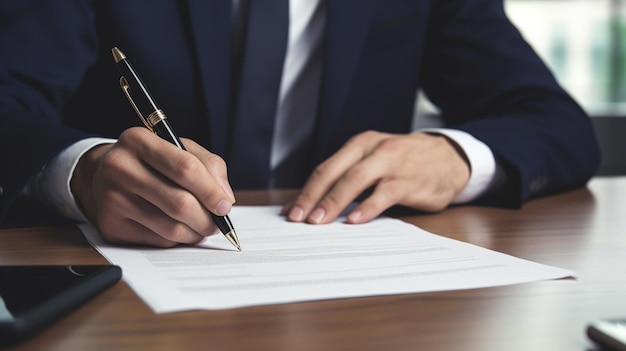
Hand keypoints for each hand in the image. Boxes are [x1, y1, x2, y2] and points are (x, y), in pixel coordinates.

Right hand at [70, 127, 234, 246]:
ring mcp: (112, 199)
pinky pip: (159, 241)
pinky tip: (179, 228)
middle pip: (180, 203)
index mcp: (138, 141)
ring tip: (201, 225)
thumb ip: (209, 166)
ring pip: (171, 228)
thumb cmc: (150, 161)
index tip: (225, 205)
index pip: (185, 168)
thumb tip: (225, 199)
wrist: (101, 175)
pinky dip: (178, 239)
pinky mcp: (111, 226)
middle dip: (207, 218)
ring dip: (195, 232)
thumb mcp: (179, 149)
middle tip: (217, 222)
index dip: (211, 191)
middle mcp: (120, 168)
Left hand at [282, 131, 469, 223]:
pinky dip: (367, 208)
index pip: (326, 168)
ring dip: (334, 201)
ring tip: (318, 221)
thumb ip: (349, 179)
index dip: (306, 191)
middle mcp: (373, 150)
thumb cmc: (405, 163)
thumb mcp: (375, 161)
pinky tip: (354, 220)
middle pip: (335, 173)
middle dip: (312, 196)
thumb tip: (315, 206)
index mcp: (360, 145)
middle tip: (297, 218)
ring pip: (355, 181)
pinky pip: (383, 194)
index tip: (291, 212)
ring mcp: (391, 164)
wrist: (449, 157)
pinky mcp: (408, 181)